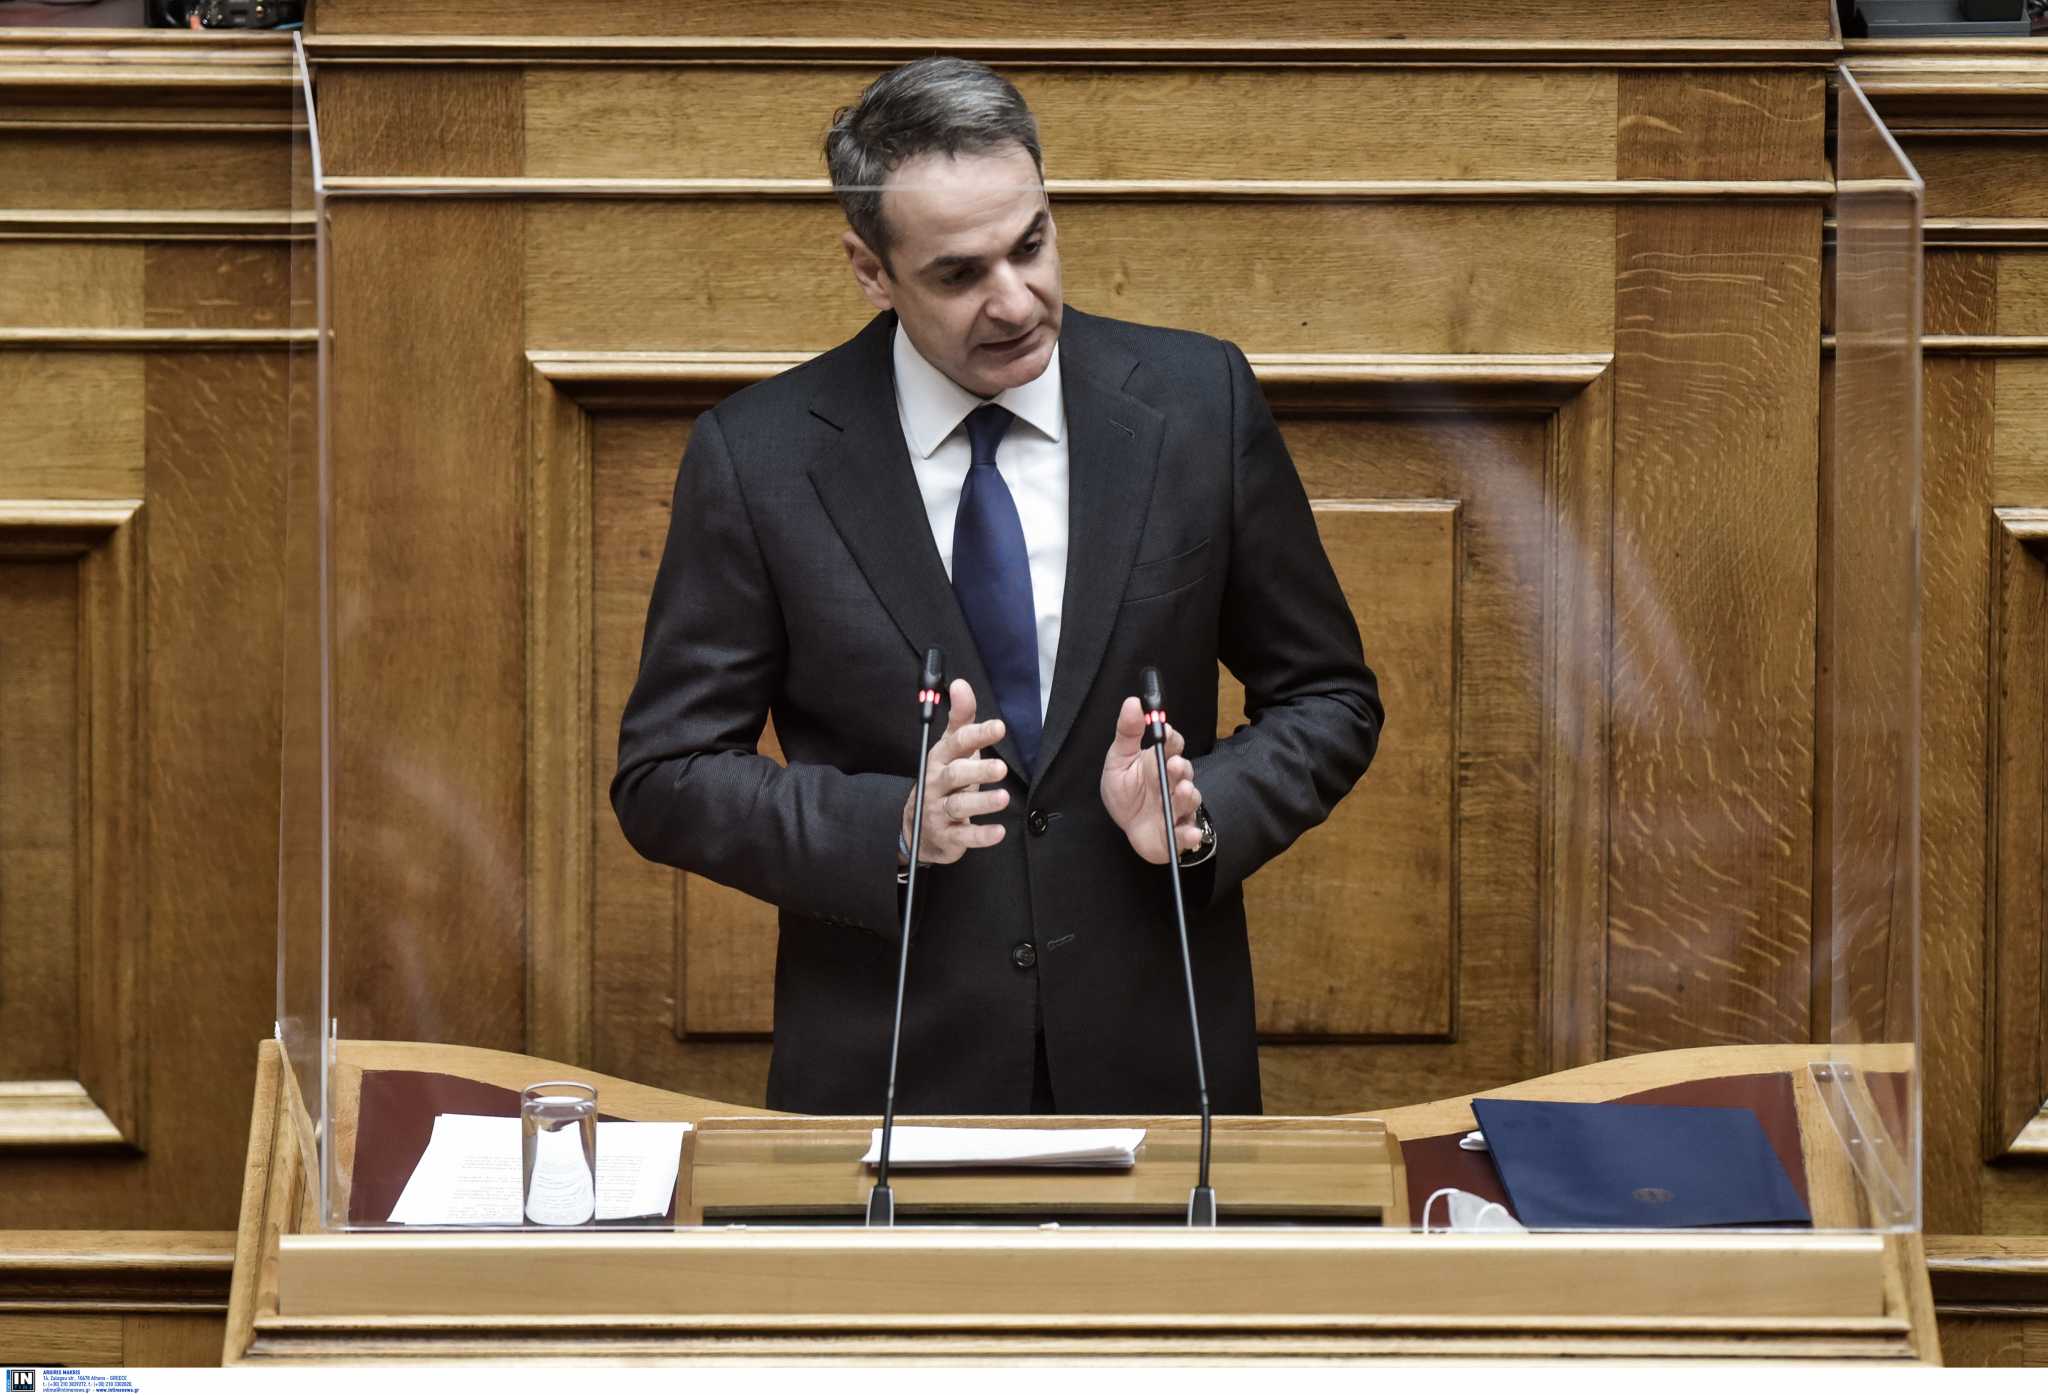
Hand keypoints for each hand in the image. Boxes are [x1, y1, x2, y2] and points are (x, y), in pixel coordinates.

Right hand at [901, 678, 1009, 864]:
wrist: (916, 826)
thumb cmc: (944, 781)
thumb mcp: (950, 749)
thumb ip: (961, 719)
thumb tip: (961, 684)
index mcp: (939, 759)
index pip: (956, 743)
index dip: (977, 734)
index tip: (999, 727)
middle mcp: (937, 783)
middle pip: (955, 775)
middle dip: (977, 770)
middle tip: (1001, 768)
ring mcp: (939, 811)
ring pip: (959, 806)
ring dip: (981, 802)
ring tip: (1003, 798)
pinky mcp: (946, 836)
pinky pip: (963, 837)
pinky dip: (981, 836)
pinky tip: (999, 832)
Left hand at [1100, 696, 1202, 864]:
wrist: (1129, 826)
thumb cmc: (1126, 790)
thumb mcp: (1119, 760)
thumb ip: (1127, 733)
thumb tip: (1132, 702)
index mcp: (1161, 761)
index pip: (1172, 745)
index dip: (1171, 738)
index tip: (1164, 730)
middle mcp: (1174, 782)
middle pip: (1183, 771)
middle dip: (1179, 768)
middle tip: (1173, 764)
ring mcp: (1179, 807)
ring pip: (1189, 799)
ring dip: (1187, 796)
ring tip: (1182, 791)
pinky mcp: (1178, 832)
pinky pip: (1187, 833)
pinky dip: (1189, 834)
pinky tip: (1189, 832)